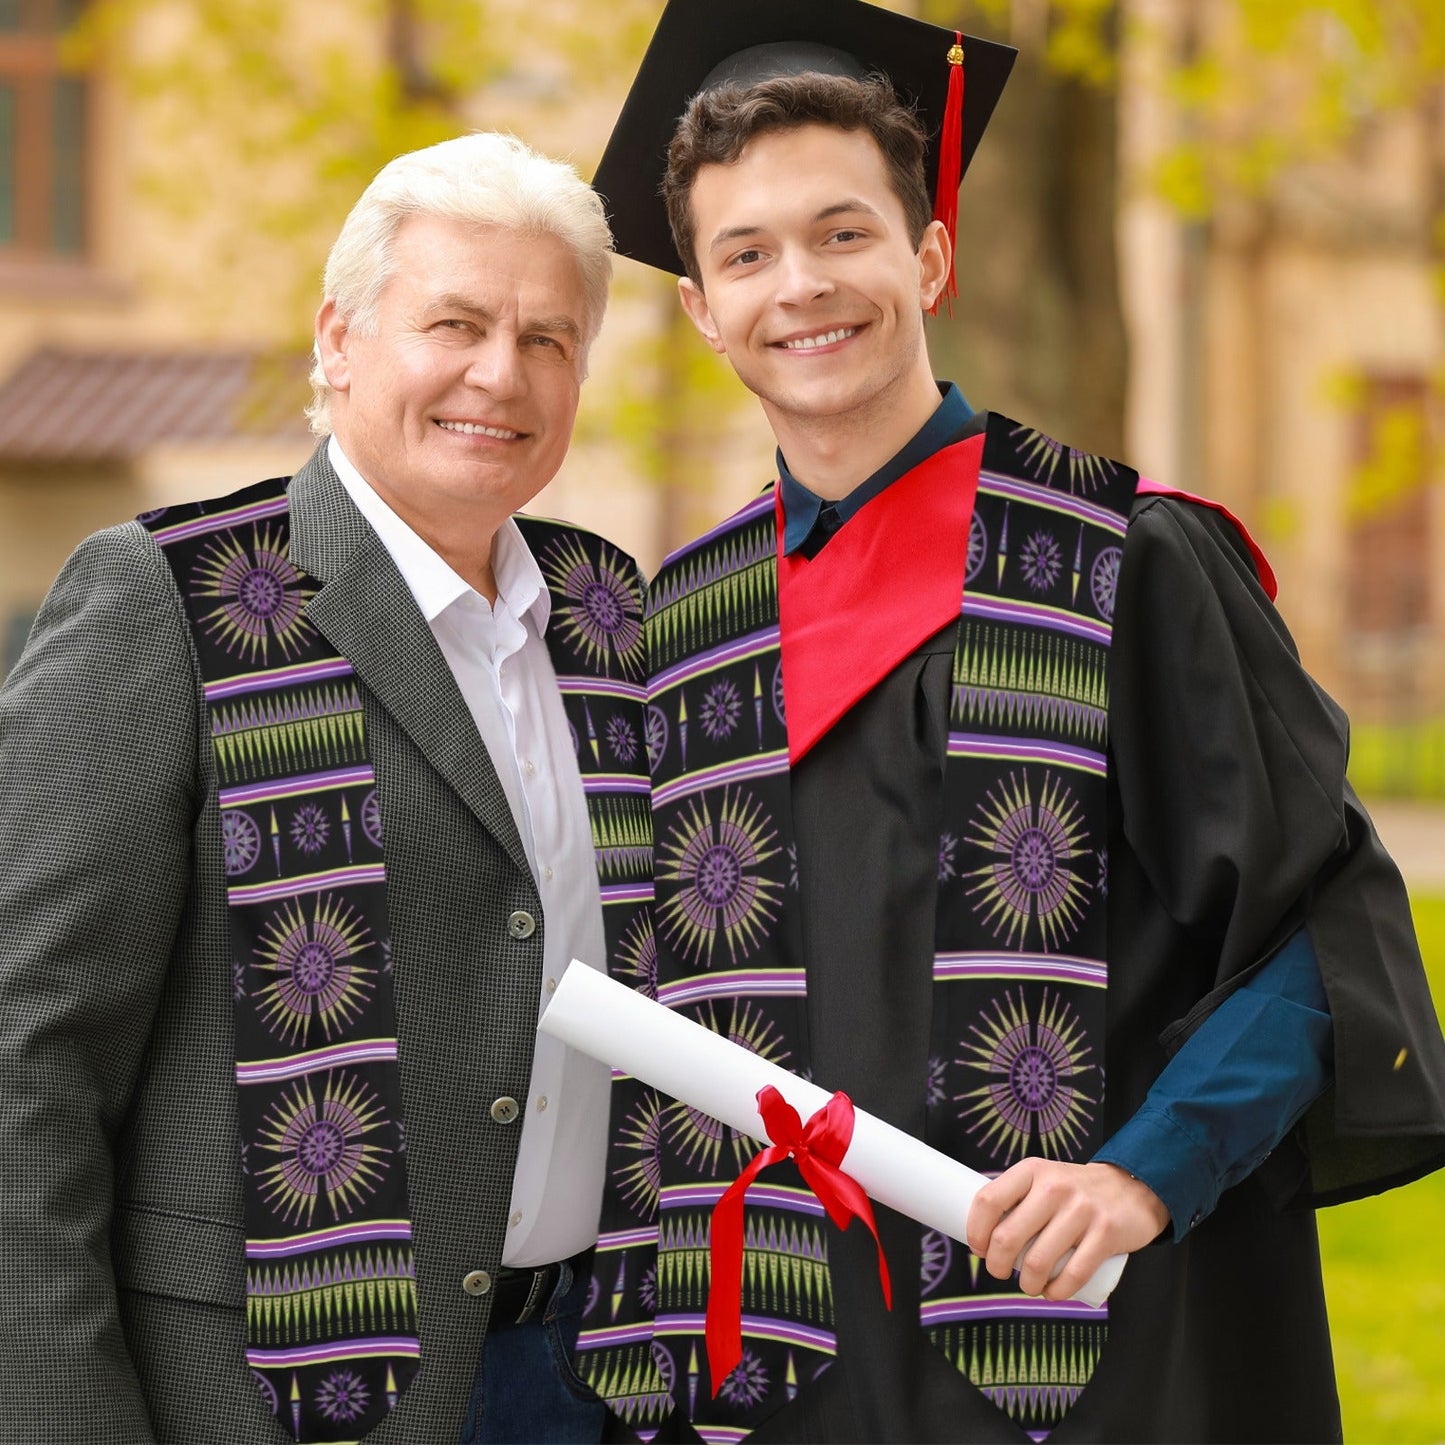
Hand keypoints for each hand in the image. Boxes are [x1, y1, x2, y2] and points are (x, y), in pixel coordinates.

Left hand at [965, 1159, 1169, 1300]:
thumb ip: (1018, 1198)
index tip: (978, 1248)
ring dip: (1026, 1284)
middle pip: (1007, 1237)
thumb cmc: (1075, 1191)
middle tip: (999, 1272)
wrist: (1132, 1187)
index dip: (975, 1231)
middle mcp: (1053, 1187)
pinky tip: (1051, 1293)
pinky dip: (1056, 1292)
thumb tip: (984, 1234)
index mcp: (1032, 1170)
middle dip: (995, 1265)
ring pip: (1037, 1262)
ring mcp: (1081, 1210)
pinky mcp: (1105, 1233)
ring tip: (1028, 1285)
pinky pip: (1073, 1274)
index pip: (988, 1201)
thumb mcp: (1044, 1179)